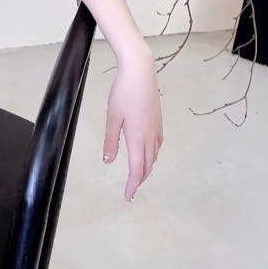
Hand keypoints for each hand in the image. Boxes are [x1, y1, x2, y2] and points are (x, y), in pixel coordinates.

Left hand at [103, 47, 162, 200]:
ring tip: (138, 174)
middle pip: (148, 165)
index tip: (128, 196)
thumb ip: (111, 140)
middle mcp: (150, 136)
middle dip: (140, 179)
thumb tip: (108, 161)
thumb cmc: (123, 92)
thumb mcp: (112, 116)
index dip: (133, 185)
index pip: (137, 169)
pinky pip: (158, 144)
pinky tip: (148, 151)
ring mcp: (156, 128)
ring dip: (147, 168)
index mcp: (138, 138)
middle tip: (131, 189)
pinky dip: (153, 155)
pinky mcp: (158, 120)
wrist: (141, 71)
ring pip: (154, 156)